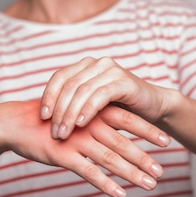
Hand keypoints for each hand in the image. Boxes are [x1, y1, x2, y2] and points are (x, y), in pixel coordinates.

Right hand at [0, 100, 170, 196]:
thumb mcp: (77, 113)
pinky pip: (88, 172)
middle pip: (124, 142)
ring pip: (110, 159)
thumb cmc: (51, 119)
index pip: (128, 120)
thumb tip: (120, 126)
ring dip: (132, 173)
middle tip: (162, 171)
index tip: (167, 141)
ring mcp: (77, 140)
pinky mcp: (63, 155)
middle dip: (145, 158)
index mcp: (95, 111)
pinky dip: (106, 184)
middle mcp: (90, 124)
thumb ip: (98, 118)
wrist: (15, 123)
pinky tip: (120, 194)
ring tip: (150, 185)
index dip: (148, 131)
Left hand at [39, 57, 172, 138]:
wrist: (153, 108)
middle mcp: (97, 63)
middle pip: (69, 85)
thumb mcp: (93, 107)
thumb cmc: (121, 110)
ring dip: (70, 114)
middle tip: (54, 132)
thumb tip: (45, 120)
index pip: (59, 77)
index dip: (48, 96)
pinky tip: (81, 124)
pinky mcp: (123, 81)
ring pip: (82, 91)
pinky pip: (100, 95)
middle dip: (59, 110)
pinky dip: (88, 110)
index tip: (41, 117)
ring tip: (64, 133)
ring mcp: (111, 70)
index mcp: (86, 66)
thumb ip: (73, 106)